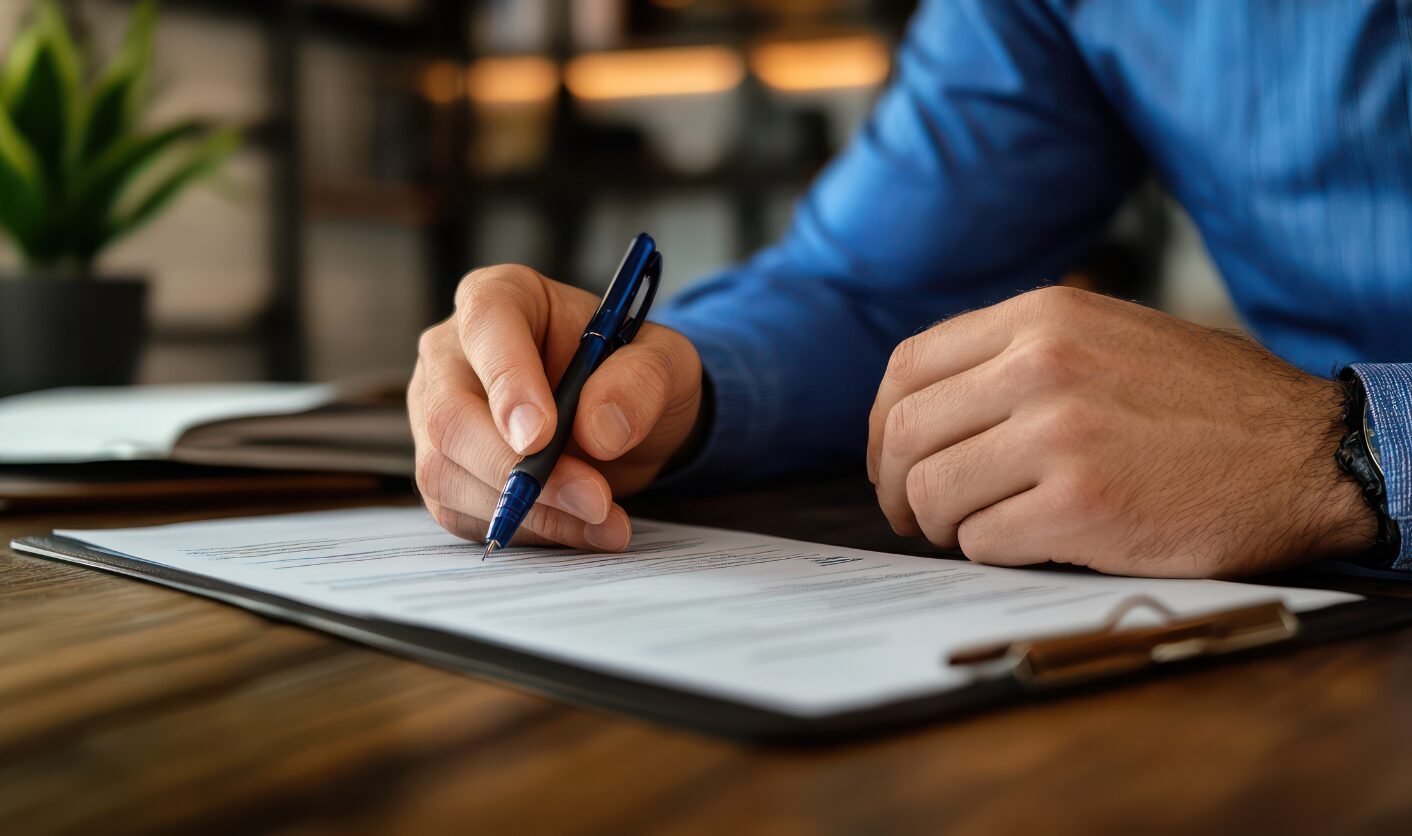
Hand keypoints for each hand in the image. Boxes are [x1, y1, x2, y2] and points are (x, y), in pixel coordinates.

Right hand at [409, 265, 702, 550]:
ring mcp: (439, 415)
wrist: (624, 419)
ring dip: (530, 511)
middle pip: (449, 415)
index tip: (542, 437)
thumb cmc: (634, 373)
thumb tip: (599, 431)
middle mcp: (453, 354)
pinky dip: (526, 530)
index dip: (508, 382)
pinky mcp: (446, 471)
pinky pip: (463, 514)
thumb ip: (641, 381)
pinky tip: (579, 529)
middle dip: (519, 470)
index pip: (485, 326)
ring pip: (448, 473)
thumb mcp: (665, 362)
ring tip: (605, 520)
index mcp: (501, 298)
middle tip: (593, 499)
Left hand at [867, 285, 1374, 577]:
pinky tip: (1027, 543)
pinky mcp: (1082, 507)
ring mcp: (1059, 436)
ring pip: (935, 492)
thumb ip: (1022, 354)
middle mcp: (1041, 365)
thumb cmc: (1208, 402)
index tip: (890, 461)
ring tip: (972, 530)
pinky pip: (983, 541)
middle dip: (895, 486)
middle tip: (911, 515)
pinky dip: (991, 551)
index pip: (909, 367)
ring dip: (942, 525)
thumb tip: (933, 403)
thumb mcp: (1110, 335)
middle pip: (908, 433)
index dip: (883, 427)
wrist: (1308, 453)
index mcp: (1043, 316)